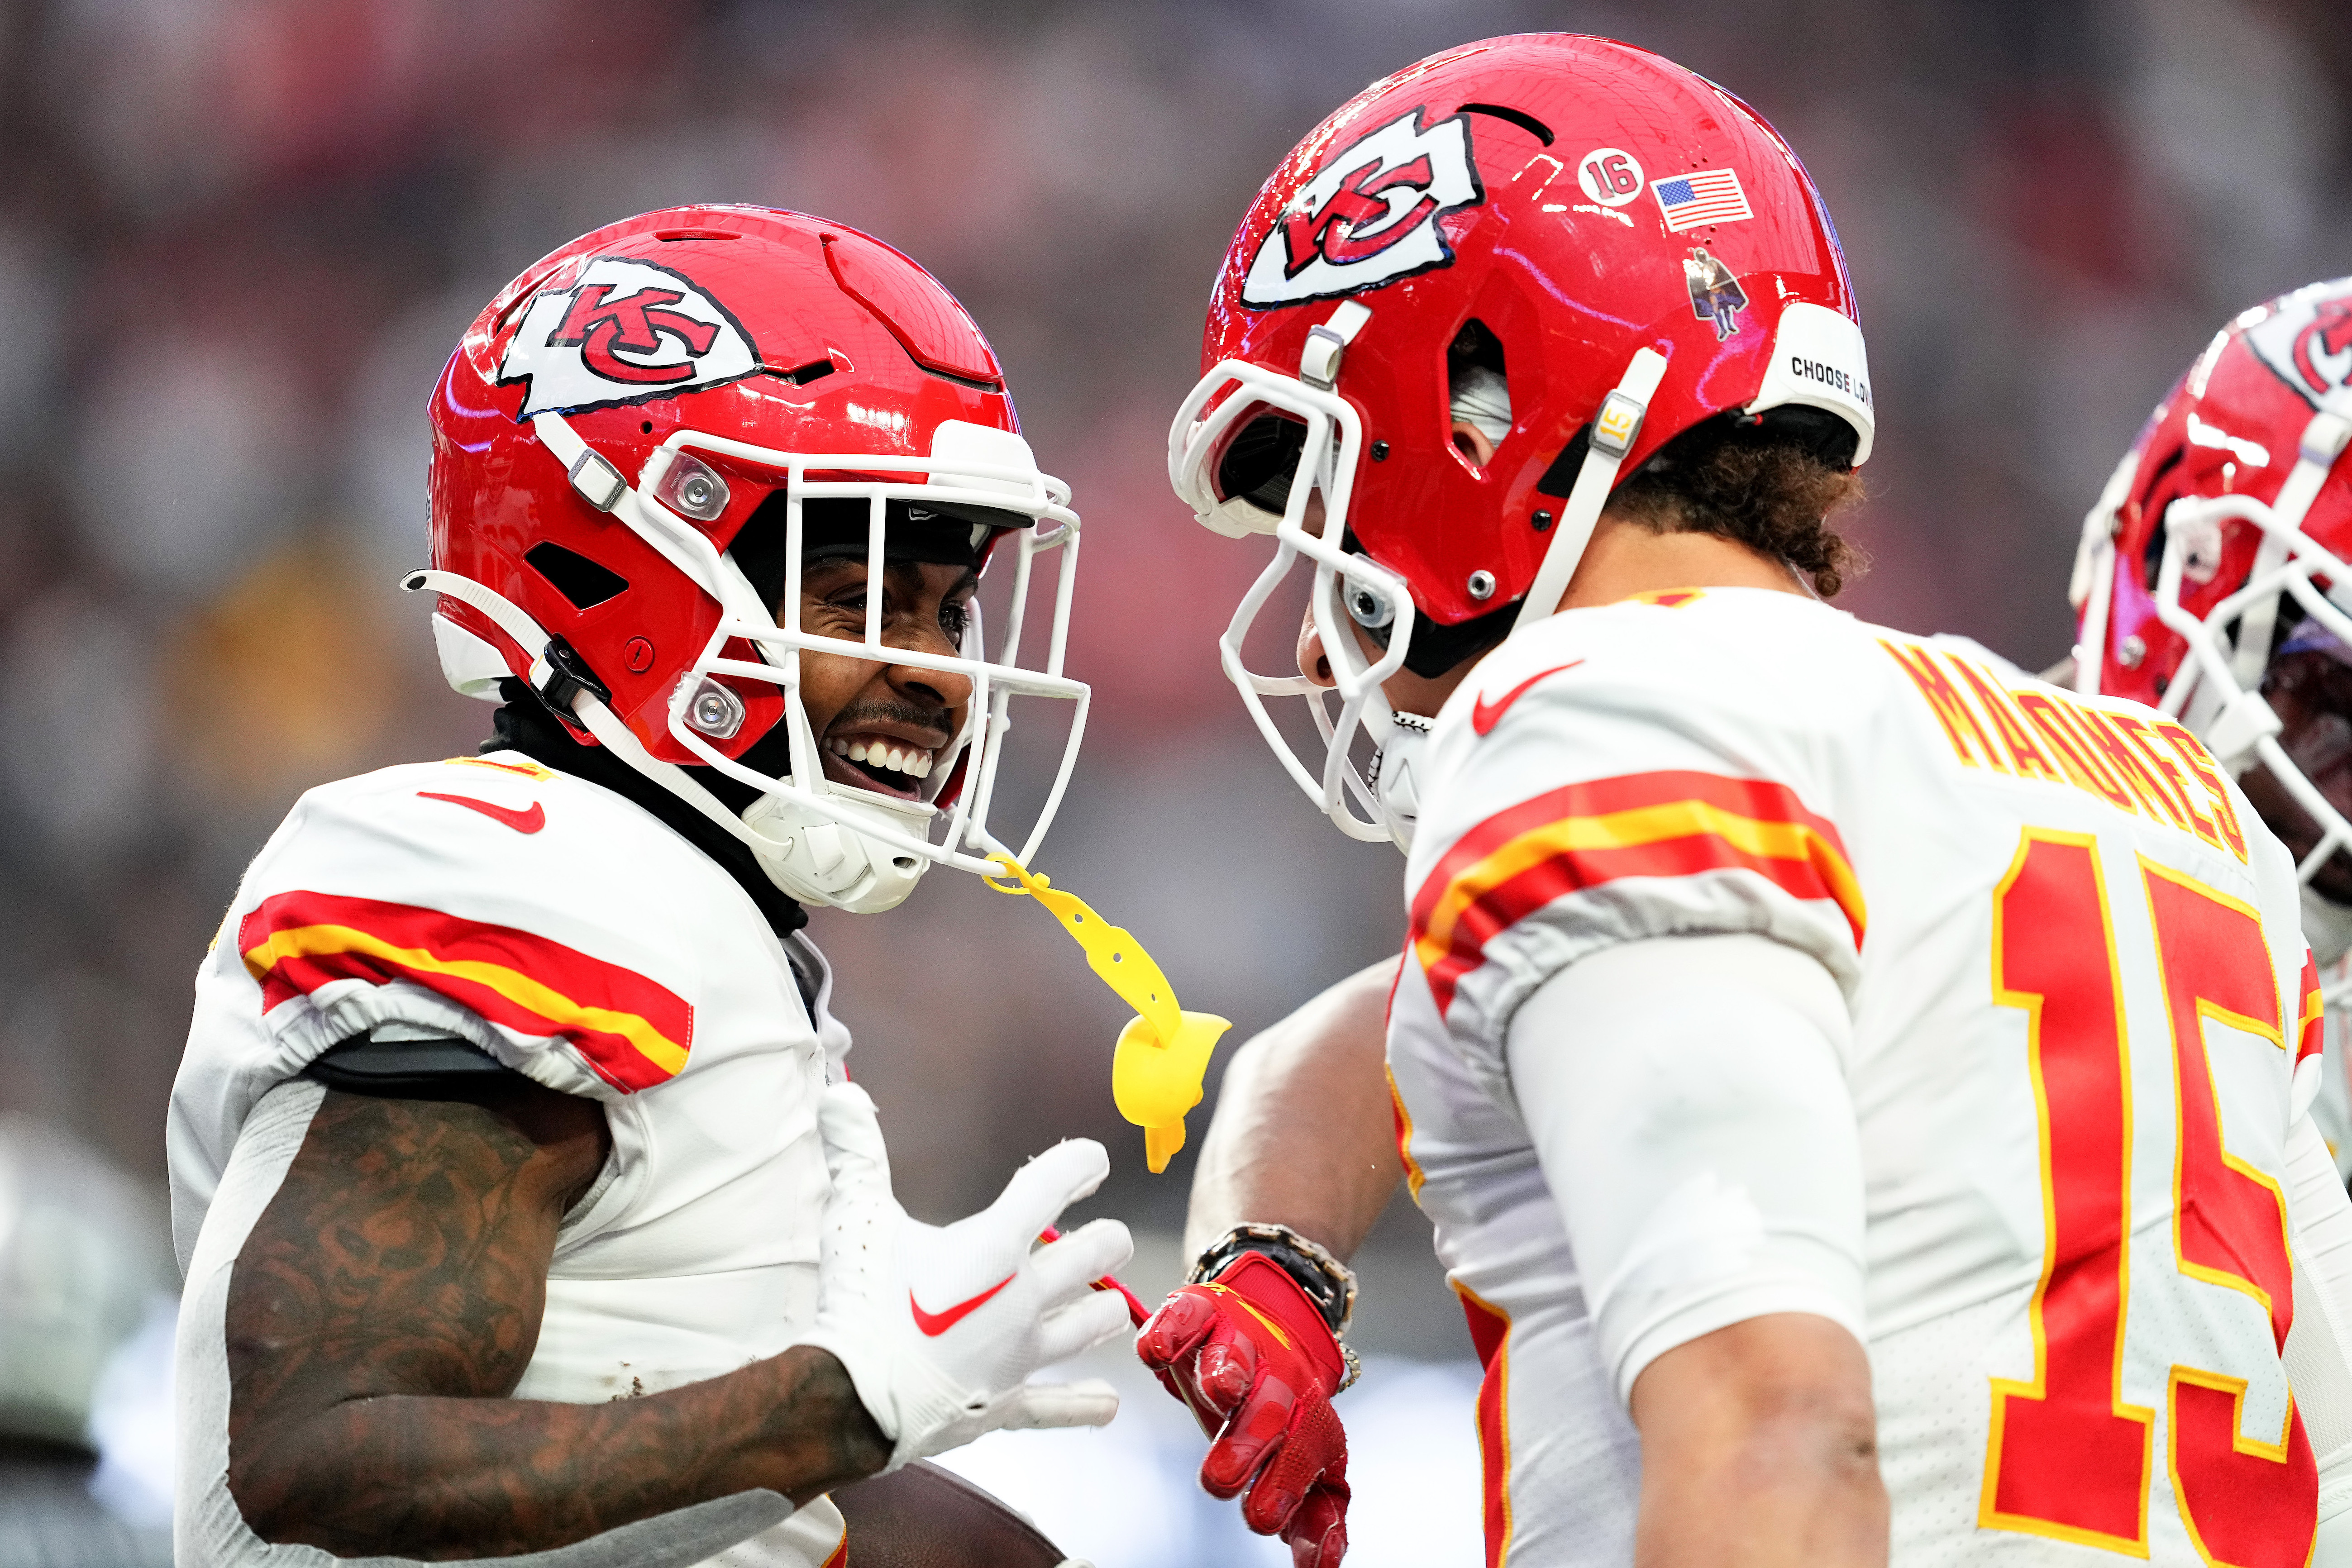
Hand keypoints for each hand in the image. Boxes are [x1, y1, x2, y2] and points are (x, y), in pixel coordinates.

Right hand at [796, 1083, 1134, 1470]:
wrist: (847, 1397)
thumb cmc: (857, 1301)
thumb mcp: (856, 1216)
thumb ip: (857, 1154)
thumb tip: (841, 1093)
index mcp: (992, 1245)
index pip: (1056, 1182)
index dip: (1082, 1162)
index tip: (1091, 1161)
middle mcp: (1021, 1295)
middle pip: (1098, 1253)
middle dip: (1106, 1239)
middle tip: (1102, 1238)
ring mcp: (1020, 1353)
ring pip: (1094, 1323)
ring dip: (1103, 1311)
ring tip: (1106, 1306)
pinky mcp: (1005, 1401)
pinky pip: (1058, 1406)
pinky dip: (1083, 1405)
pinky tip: (1107, 1405)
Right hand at [1136, 1251, 1350, 1566]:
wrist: (1269, 1322)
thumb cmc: (1275, 1410)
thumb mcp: (1298, 1461)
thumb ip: (1312, 1515)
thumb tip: (1320, 1567)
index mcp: (1306, 1418)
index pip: (1308, 1449)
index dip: (1288, 1482)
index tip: (1263, 1518)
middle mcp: (1277, 1378)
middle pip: (1272, 1407)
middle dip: (1251, 1440)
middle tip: (1223, 1478)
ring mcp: (1239, 1341)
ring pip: (1235, 1355)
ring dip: (1227, 1371)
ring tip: (1219, 1393)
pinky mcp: (1200, 1312)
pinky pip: (1187, 1316)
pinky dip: (1170, 1331)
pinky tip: (1158, 1352)